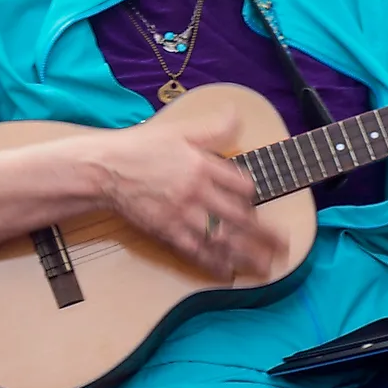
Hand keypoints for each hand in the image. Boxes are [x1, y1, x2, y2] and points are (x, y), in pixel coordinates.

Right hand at [92, 121, 282, 281]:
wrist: (104, 169)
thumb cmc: (139, 147)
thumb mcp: (178, 131)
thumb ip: (212, 129)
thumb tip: (237, 115)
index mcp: (203, 165)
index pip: (242, 184)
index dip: (252, 195)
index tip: (255, 201)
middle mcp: (197, 192)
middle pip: (240, 216)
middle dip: (264, 234)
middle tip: (283, 246)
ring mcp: (183, 214)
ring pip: (222, 238)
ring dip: (247, 254)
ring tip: (266, 267)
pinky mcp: (167, 230)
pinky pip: (196, 250)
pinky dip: (213, 262)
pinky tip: (227, 271)